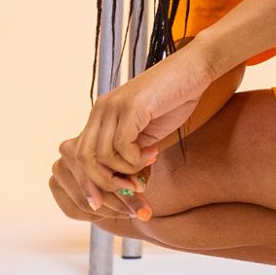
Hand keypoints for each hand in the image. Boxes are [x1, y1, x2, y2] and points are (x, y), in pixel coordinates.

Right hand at [49, 136, 143, 223]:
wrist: (111, 163)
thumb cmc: (128, 161)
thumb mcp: (138, 167)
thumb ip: (138, 177)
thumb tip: (141, 193)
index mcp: (87, 137)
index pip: (104, 171)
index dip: (126, 188)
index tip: (145, 198)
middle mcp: (67, 149)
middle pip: (93, 187)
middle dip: (120, 202)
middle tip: (142, 212)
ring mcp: (58, 167)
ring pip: (83, 202)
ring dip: (109, 211)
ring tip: (130, 213)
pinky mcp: (54, 184)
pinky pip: (72, 210)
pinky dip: (93, 216)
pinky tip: (110, 213)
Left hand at [72, 41, 216, 216]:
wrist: (194, 70)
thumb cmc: (174, 99)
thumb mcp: (146, 132)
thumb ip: (130, 151)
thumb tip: (122, 183)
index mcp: (101, 115)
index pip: (81, 155)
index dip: (88, 183)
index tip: (101, 205)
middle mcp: (101, 109)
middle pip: (85, 158)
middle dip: (104, 184)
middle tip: (130, 191)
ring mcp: (114, 106)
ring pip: (103, 156)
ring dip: (127, 170)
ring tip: (148, 164)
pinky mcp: (131, 107)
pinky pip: (123, 146)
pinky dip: (137, 159)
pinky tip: (154, 152)